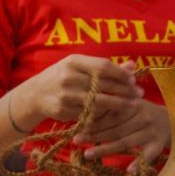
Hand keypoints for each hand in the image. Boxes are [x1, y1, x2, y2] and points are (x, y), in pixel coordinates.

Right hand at [22, 55, 141, 126]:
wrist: (35, 94)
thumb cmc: (62, 77)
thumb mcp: (79, 67)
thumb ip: (104, 67)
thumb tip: (132, 65)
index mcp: (73, 62)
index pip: (103, 66)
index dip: (121, 74)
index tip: (133, 79)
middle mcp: (69, 77)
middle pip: (104, 84)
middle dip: (125, 90)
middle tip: (139, 93)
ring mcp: (66, 95)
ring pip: (99, 101)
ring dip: (119, 104)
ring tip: (132, 104)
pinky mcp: (64, 110)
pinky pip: (90, 113)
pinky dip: (104, 113)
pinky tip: (114, 112)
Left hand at [74, 99, 169, 170]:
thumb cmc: (146, 113)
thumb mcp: (133, 106)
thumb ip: (114, 109)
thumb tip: (86, 113)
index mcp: (134, 105)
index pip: (111, 114)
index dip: (93, 122)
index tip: (77, 127)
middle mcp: (144, 117)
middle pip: (115, 128)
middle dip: (94, 135)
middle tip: (76, 140)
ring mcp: (152, 132)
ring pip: (126, 142)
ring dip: (106, 149)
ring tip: (88, 154)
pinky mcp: (160, 145)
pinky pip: (148, 156)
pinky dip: (140, 163)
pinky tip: (128, 171)